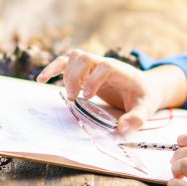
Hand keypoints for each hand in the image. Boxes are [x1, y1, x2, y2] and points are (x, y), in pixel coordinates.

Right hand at [37, 49, 186, 133]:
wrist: (145, 87)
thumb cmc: (144, 97)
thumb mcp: (146, 109)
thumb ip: (137, 118)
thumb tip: (122, 128)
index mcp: (121, 71)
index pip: (105, 66)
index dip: (94, 78)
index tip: (88, 97)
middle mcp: (105, 64)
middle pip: (85, 58)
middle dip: (75, 77)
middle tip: (74, 99)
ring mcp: (94, 66)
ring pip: (74, 57)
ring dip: (66, 74)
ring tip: (69, 96)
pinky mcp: (85, 71)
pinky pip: (65, 63)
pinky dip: (52, 69)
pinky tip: (40, 79)